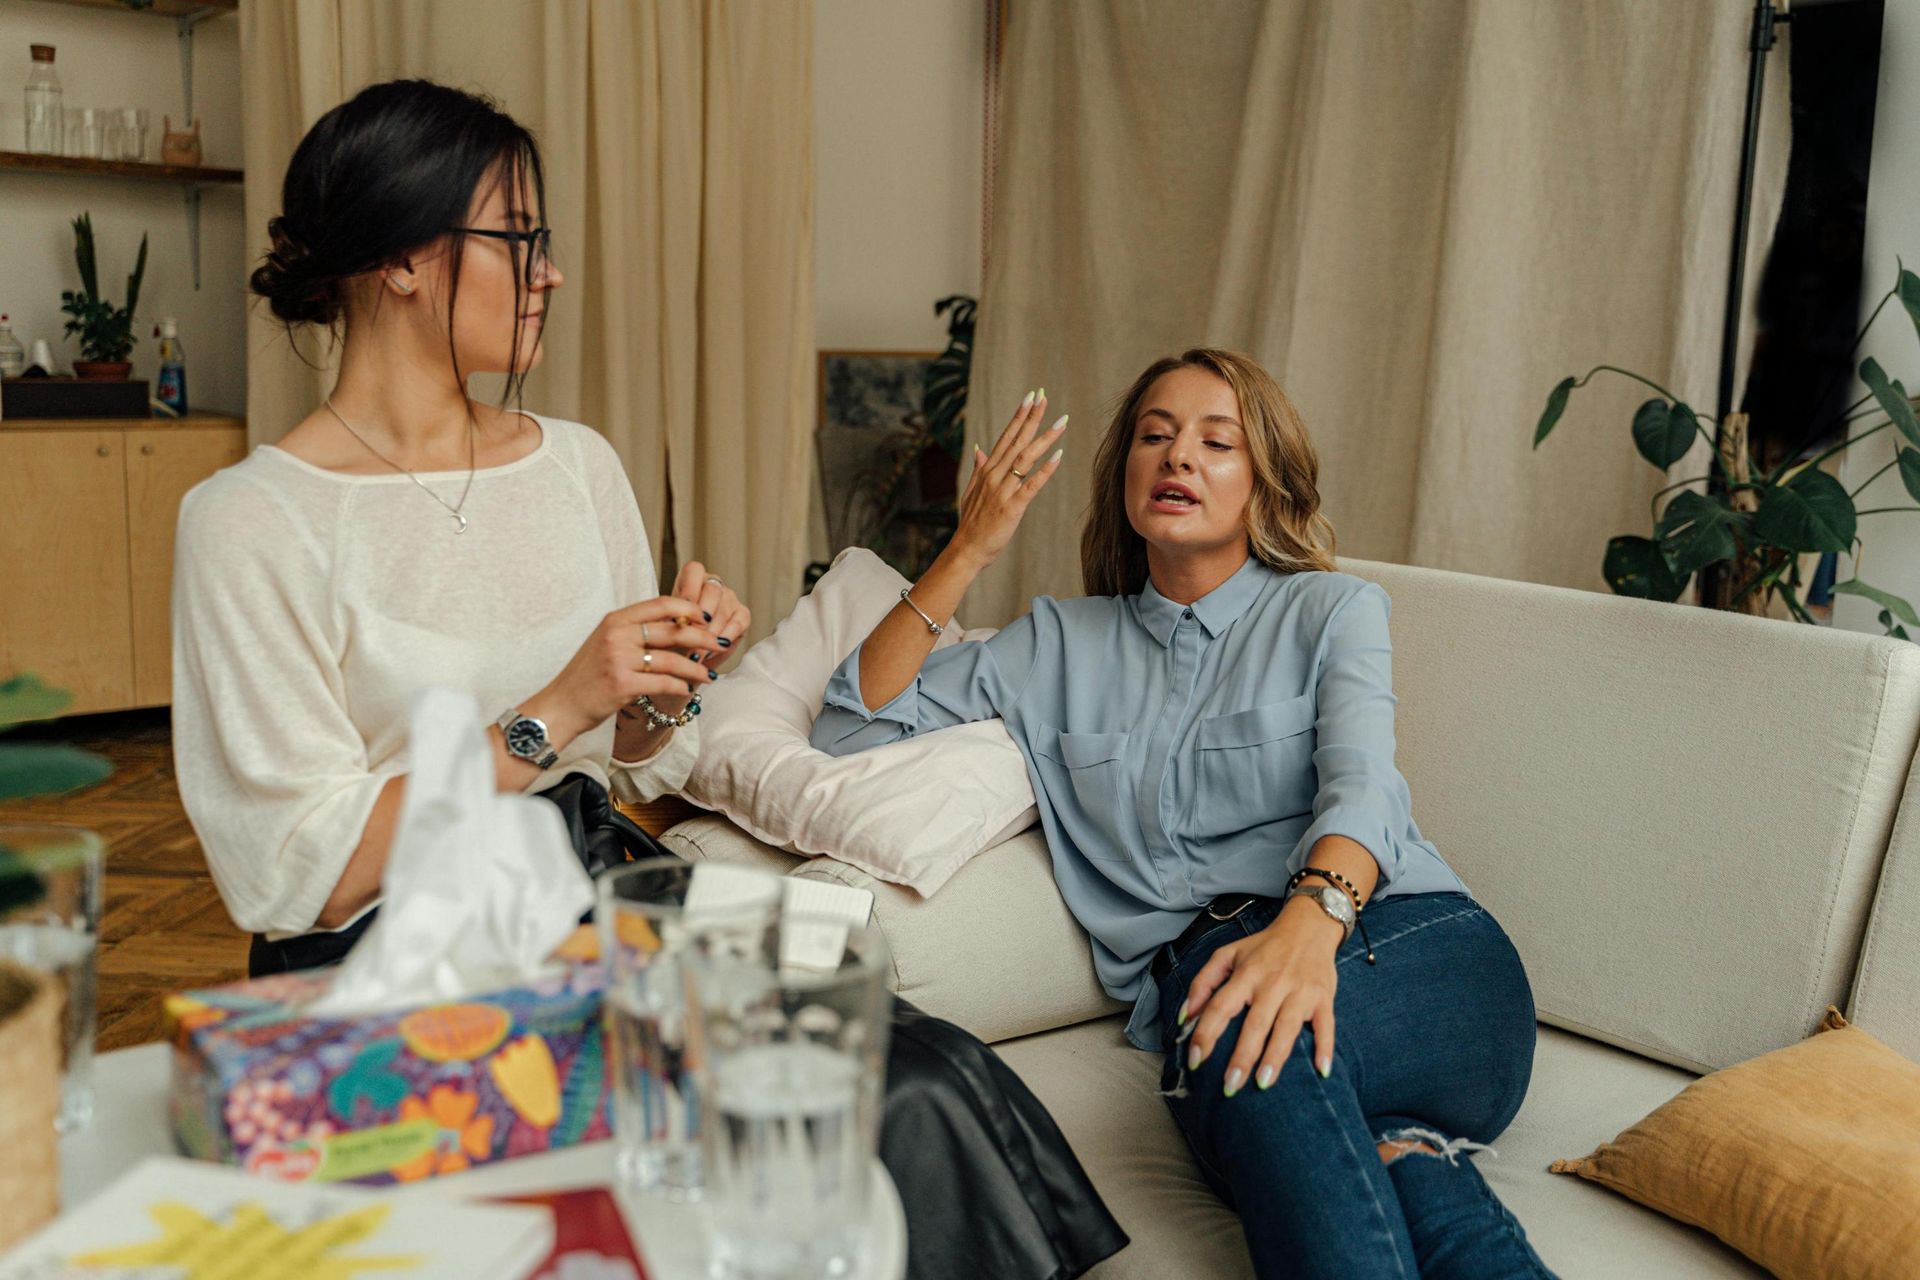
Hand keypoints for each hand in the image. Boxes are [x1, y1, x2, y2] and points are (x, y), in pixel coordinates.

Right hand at [531, 597, 722, 741]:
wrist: (561, 705)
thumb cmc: (588, 676)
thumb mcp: (607, 642)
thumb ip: (635, 631)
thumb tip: (675, 623)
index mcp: (615, 620)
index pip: (660, 603)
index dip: (688, 608)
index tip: (706, 618)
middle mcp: (617, 634)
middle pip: (672, 629)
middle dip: (702, 637)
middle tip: (718, 645)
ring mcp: (618, 658)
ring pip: (672, 658)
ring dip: (696, 668)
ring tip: (708, 675)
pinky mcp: (621, 684)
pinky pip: (662, 682)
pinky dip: (680, 686)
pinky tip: (688, 690)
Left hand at [666, 560, 750, 671]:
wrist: (689, 649)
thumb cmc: (673, 631)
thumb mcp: (666, 622)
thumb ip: (671, 618)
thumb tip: (676, 624)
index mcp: (691, 576)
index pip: (694, 571)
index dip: (689, 591)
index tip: (682, 614)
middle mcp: (712, 583)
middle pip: (713, 591)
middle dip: (701, 617)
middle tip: (690, 637)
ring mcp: (729, 597)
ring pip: (723, 610)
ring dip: (710, 634)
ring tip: (697, 652)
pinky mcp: (742, 614)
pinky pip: (738, 623)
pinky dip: (725, 638)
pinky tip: (714, 648)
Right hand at [949, 388, 1068, 568]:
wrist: (967, 549)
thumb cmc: (972, 522)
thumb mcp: (972, 491)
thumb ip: (978, 468)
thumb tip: (979, 449)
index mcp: (987, 470)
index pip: (1005, 436)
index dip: (1019, 416)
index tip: (1031, 397)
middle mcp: (994, 475)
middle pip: (1016, 441)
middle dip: (1031, 418)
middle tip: (1044, 396)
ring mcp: (1002, 490)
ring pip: (1025, 458)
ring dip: (1044, 439)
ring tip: (1060, 423)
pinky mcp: (1012, 507)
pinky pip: (1031, 485)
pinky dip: (1045, 470)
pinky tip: (1058, 456)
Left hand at [1180, 898, 1343, 1093]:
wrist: (1308, 927)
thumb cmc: (1263, 947)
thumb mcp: (1228, 954)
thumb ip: (1203, 982)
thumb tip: (1185, 1015)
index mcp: (1246, 974)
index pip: (1221, 1006)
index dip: (1205, 1033)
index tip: (1194, 1059)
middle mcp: (1272, 984)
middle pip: (1255, 1024)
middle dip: (1241, 1057)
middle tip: (1230, 1085)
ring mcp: (1300, 992)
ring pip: (1286, 1028)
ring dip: (1275, 1057)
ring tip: (1262, 1083)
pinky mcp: (1324, 998)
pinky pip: (1326, 1026)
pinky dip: (1325, 1047)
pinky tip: (1322, 1071)